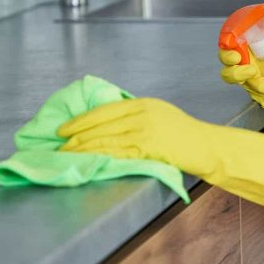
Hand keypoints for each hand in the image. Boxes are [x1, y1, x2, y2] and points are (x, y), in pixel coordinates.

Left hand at [58, 98, 215, 176]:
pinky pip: (117, 152)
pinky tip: (88, 160)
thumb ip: (136, 116)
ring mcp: (144, 131)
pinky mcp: (148, 148)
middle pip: (101, 124)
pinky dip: (99, 156)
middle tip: (58, 144)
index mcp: (142, 104)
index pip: (104, 110)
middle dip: (76, 135)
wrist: (206, 146)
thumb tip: (109, 123)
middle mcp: (141, 114)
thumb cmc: (184, 134)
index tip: (64, 128)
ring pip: (105, 139)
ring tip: (67, 154)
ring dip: (82, 148)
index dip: (81, 120)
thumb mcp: (159, 114)